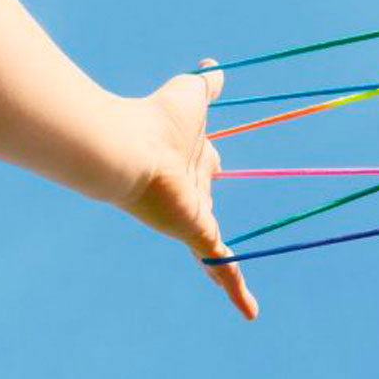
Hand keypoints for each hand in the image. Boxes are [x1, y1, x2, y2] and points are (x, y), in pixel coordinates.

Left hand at [122, 59, 258, 319]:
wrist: (128, 149)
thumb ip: (207, 83)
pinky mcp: (197, 235)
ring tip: (241, 294)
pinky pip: (221, 267)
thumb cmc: (157, 118)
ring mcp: (194, 217)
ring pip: (215, 246)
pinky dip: (235, 290)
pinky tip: (250, 313)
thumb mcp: (191, 94)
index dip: (213, 158)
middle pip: (212, 201)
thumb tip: (215, 66)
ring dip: (224, 266)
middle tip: (224, 220)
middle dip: (214, 205)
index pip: (210, 164)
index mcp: (191, 159)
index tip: (215, 158)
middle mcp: (192, 191)